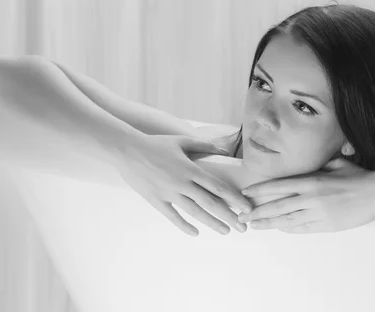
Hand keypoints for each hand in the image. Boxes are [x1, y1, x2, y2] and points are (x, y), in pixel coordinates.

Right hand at [120, 134, 252, 236]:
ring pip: (194, 212)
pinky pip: (172, 216)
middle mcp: (182, 183)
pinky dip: (184, 226)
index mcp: (191, 169)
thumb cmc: (156, 144)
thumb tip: (222, 149)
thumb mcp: (181, 141)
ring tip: (225, 231)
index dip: (234, 198)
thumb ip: (203, 146)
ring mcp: (169, 193)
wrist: (127, 150)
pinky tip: (195, 233)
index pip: (218, 187)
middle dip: (229, 216)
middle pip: (210, 203)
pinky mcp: (156, 200)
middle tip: (242, 227)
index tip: (246, 208)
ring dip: (211, 223)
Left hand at [238, 158, 374, 232]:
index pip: (279, 186)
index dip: (260, 190)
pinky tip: (279, 229)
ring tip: (255, 226)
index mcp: (311, 181)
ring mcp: (318, 213)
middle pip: (278, 206)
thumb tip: (305, 162)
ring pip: (287, 220)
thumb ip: (318, 165)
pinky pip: (303, 228)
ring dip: (270, 223)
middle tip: (244, 216)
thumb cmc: (357, 177)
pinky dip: (289, 229)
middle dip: (258, 212)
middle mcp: (311, 198)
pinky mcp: (326, 225)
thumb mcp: (335, 164)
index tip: (246, 193)